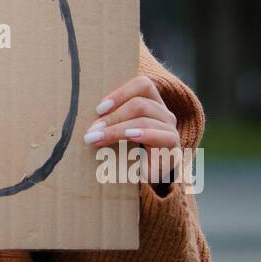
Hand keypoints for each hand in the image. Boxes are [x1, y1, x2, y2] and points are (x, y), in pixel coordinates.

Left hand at [82, 75, 179, 192]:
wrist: (151, 176)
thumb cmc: (129, 150)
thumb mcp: (118, 131)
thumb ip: (109, 120)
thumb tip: (87, 121)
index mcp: (152, 102)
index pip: (143, 84)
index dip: (120, 93)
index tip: (98, 109)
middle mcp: (164, 113)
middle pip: (140, 104)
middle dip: (113, 117)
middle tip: (92, 131)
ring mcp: (170, 129)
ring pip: (145, 120)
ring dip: (118, 129)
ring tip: (99, 139)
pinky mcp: (173, 147)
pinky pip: (162, 136)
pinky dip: (144, 135)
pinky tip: (130, 137)